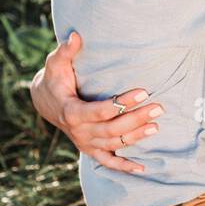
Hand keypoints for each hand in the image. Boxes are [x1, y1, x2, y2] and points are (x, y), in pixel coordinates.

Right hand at [30, 31, 162, 174]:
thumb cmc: (54, 79)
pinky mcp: (91, 149)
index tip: (142, 92)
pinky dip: (124, 167)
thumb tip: (75, 36)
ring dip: (136, 136)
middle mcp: (79, 132)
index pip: (101, 110)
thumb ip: (66, 51)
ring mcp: (85, 143)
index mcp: (71, 112)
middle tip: (159, 107)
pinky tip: (143, 169)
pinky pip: (108, 161)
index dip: (122, 103)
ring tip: (157, 126)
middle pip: (112, 128)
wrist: (46, 101)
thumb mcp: (55, 64)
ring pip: (114, 143)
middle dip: (136, 118)